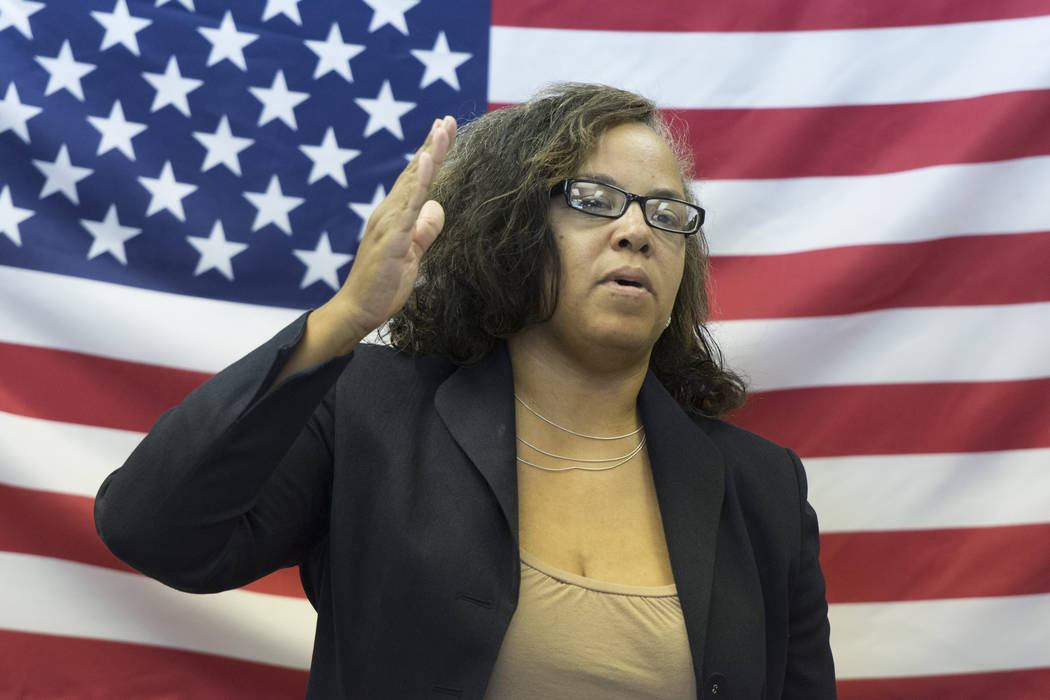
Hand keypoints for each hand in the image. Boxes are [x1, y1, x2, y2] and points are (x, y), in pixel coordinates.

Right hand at [272, 117, 456, 382]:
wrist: (360, 310)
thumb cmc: (383, 283)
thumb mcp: (413, 252)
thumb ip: (425, 229)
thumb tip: (437, 207)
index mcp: (395, 215)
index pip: (416, 179)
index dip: (430, 155)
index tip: (444, 131)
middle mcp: (388, 212)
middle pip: (415, 173)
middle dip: (432, 146)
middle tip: (447, 120)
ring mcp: (388, 223)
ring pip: (412, 183)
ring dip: (428, 155)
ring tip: (441, 130)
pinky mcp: (391, 238)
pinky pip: (407, 206)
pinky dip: (418, 183)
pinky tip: (428, 163)